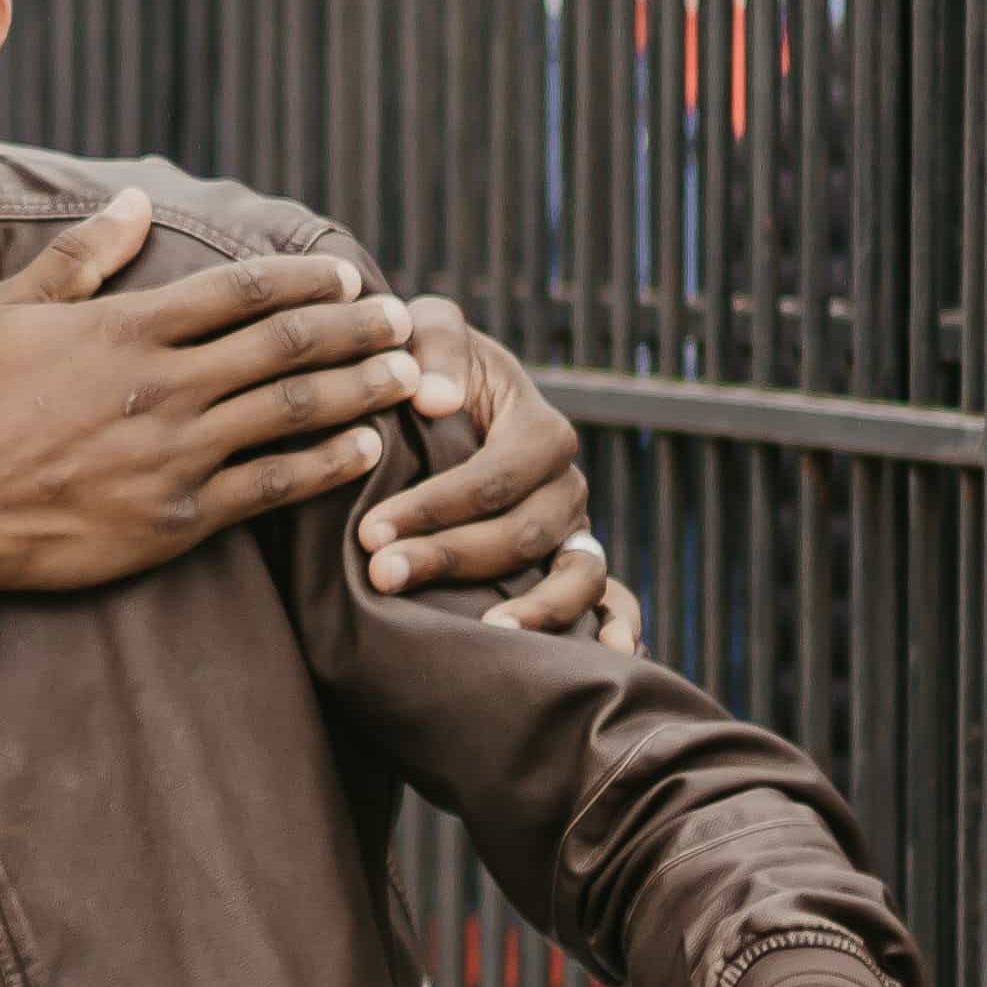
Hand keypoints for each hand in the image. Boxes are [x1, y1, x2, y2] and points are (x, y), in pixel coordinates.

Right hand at [0, 190, 429, 613]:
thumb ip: (80, 258)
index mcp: (129, 329)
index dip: (304, 280)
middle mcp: (165, 386)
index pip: (241, 291)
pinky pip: (274, 487)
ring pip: (294, 411)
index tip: (345, 277)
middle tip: (402, 319)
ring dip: (360, 389)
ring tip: (406, 375)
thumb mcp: (8, 311)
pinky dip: (328, 465)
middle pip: (286, 345)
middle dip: (355, 330)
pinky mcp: (179, 518)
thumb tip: (135, 203)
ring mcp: (178, 455)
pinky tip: (366, 450)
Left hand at [354, 309, 641, 649]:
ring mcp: (573, 531)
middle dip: (453, 558)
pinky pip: (608, 601)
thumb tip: (437, 400)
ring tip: (490, 634)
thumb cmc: (427, 365)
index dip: (438, 505)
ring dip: (537, 610)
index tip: (371, 532)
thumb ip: (435, 345)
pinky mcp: (569, 566)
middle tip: (383, 576)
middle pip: (525, 532)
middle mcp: (564, 485)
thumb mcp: (424, 329)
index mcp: (538, 429)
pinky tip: (602, 657)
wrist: (437, 399)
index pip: (498, 475)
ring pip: (577, 576)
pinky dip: (615, 628)